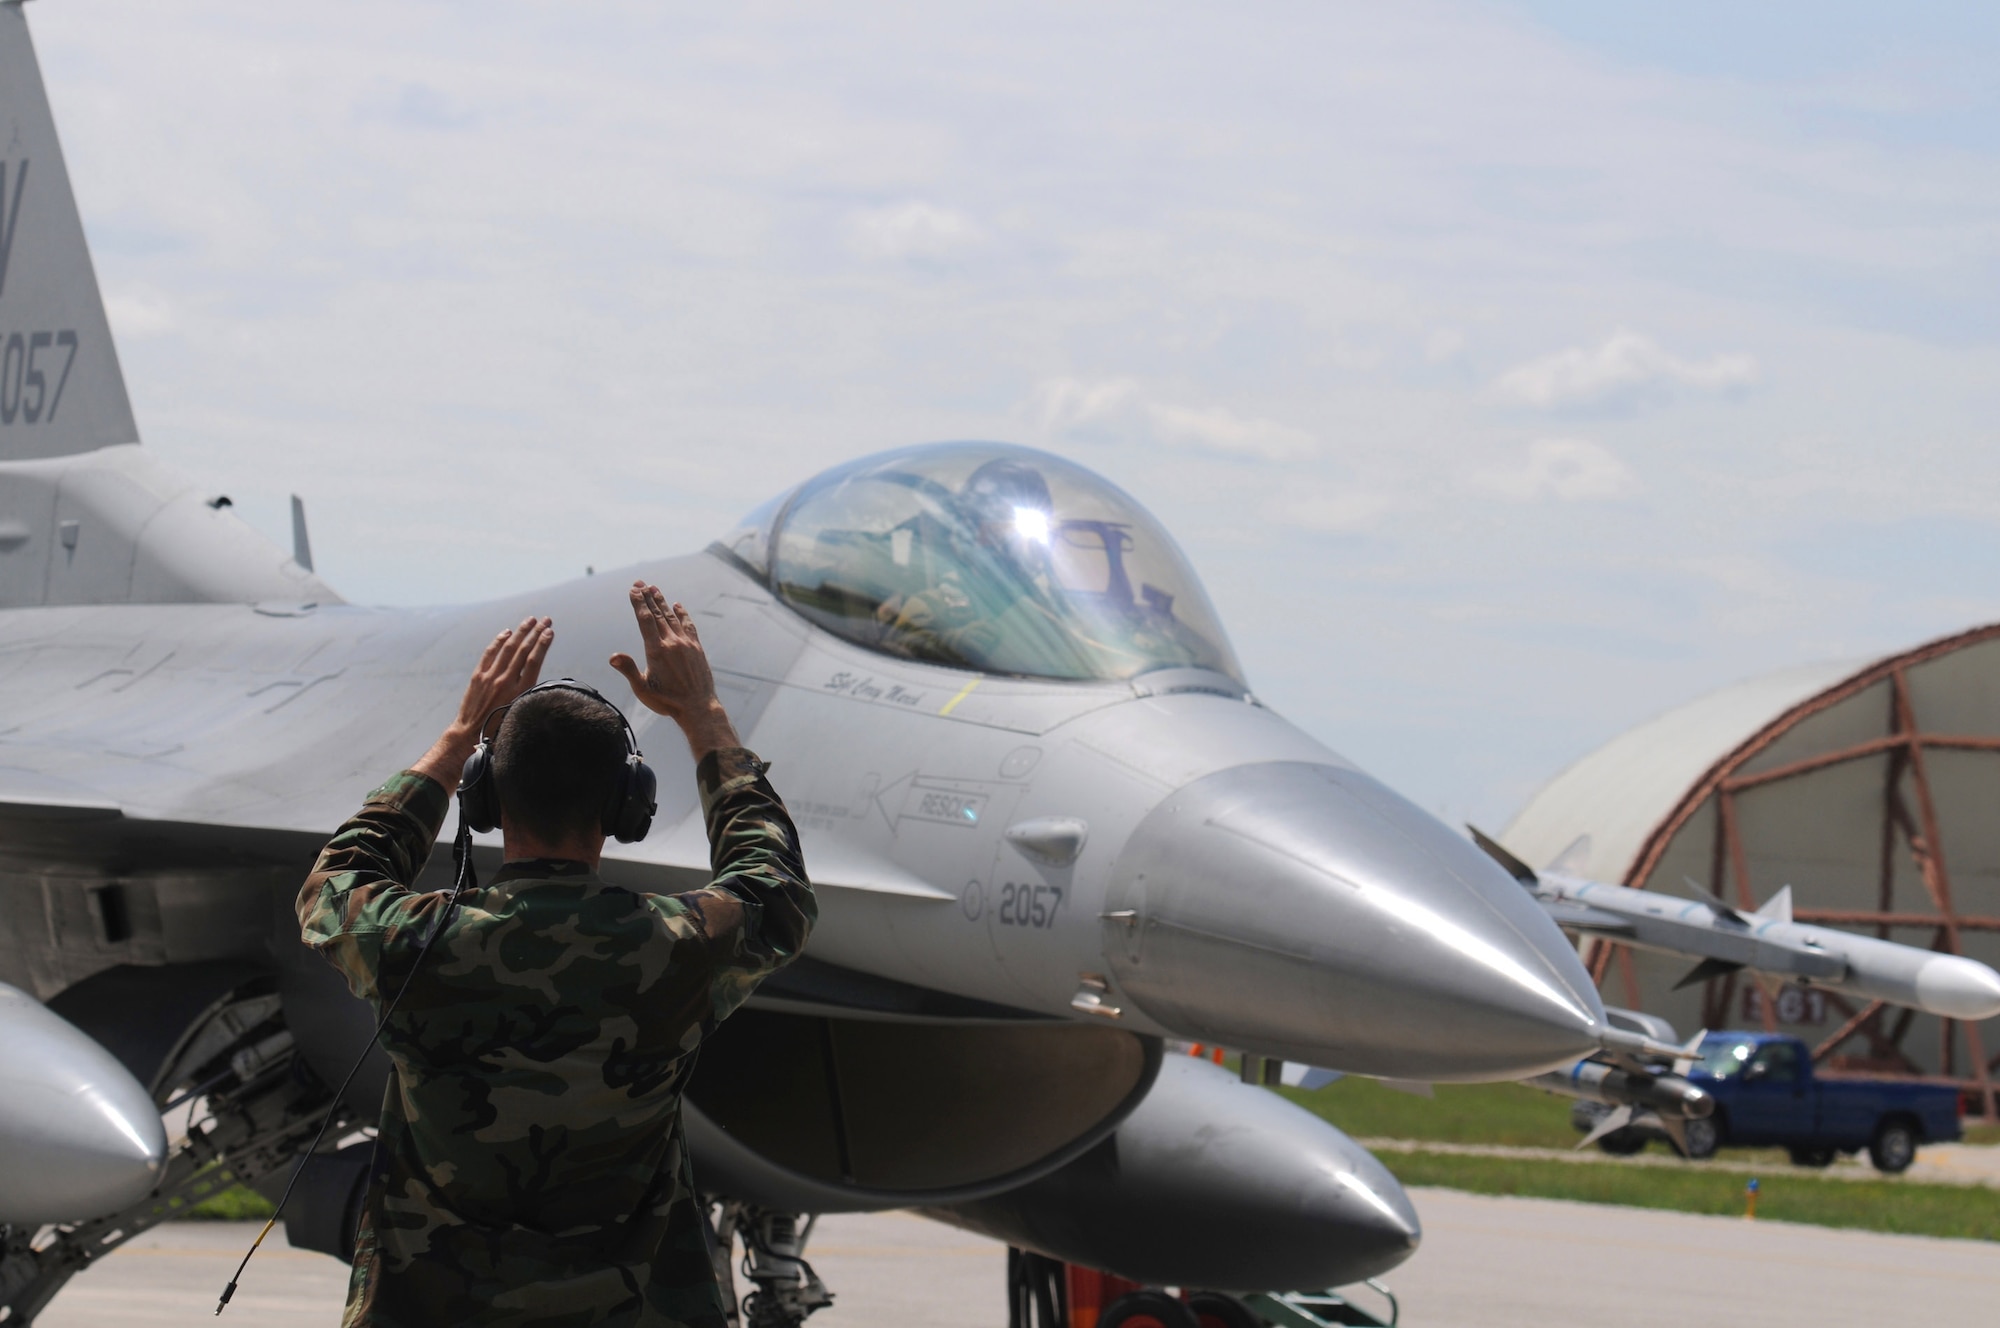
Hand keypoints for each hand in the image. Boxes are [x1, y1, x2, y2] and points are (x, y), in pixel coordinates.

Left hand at [412, 616, 553, 787]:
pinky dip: (499, 641)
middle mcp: (505, 681)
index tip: (550, 632)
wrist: (469, 733)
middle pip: (523, 651)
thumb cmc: (497, 730)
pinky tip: (507, 632)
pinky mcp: (478, 676)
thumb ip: (528, 697)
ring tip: (530, 620)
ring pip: (508, 648)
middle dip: (536, 633)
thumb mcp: (519, 715)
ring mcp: (490, 677)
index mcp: (518, 692)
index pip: (533, 661)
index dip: (542, 645)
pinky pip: (489, 654)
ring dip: (520, 632)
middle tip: (546, 619)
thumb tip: (540, 683)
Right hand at [609, 582, 740, 758]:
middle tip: (640, 582)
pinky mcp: (696, 648)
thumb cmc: (667, 702)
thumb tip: (613, 657)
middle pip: (658, 614)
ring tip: (655, 589)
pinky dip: (682, 614)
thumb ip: (628, 670)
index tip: (633, 589)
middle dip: (648, 597)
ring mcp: (686, 644)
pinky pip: (688, 625)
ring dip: (663, 602)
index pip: (645, 620)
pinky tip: (678, 605)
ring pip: (672, 617)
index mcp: (656, 650)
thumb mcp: (643, 689)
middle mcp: (672, 643)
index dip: (638, 603)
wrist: (698, 707)